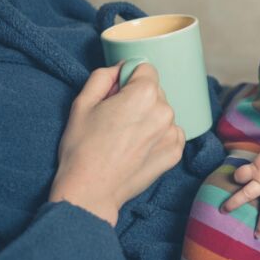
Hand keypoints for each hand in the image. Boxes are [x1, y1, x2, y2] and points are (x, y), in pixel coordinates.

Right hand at [49, 63, 184, 225]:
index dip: (127, 79)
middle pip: (154, 91)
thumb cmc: (82, 147)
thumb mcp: (82, 103)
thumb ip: (104, 76)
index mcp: (144, 94)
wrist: (91, 191)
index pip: (145, 69)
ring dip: (148, 118)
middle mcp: (165, 110)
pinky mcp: (176, 151)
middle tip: (116, 120)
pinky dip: (157, 136)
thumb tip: (121, 69)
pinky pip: (169, 132)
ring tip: (126, 137)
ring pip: (161, 112)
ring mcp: (173, 132)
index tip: (115, 95)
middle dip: (138, 99)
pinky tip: (137, 148)